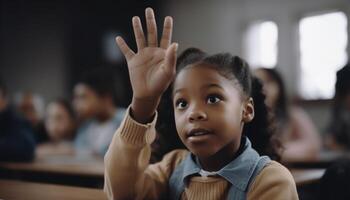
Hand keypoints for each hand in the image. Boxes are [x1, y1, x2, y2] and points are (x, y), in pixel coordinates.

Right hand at [116, 8, 177, 122]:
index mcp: (162, 53)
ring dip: (137, 28)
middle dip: (150, 22)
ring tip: (135, 18)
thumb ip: (171, 57)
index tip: (168, 18)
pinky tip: (118, 38)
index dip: (167, 28)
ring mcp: (142, 56)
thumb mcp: (168, 71)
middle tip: (148, 10)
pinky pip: (126, 51)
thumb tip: (175, 43)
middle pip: (151, 33)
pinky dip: (122, 45)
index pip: (165, 37)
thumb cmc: (161, 84)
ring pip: (139, 38)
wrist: (148, 94)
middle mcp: (152, 52)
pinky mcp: (132, 61)